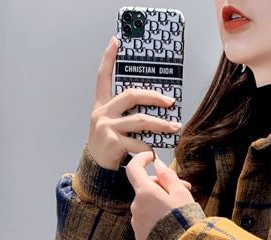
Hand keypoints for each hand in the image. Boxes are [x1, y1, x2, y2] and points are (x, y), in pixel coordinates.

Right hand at [87, 36, 182, 168]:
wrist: (96, 169)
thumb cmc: (109, 145)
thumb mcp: (112, 125)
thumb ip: (127, 114)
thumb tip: (155, 107)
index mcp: (102, 105)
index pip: (103, 76)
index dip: (108, 58)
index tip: (116, 40)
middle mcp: (102, 113)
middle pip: (131, 95)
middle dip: (153, 96)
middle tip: (170, 101)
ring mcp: (107, 127)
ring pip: (140, 120)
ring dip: (160, 124)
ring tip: (174, 127)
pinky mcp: (113, 143)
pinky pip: (139, 143)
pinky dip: (150, 148)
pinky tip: (155, 152)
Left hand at [124, 151, 196, 239]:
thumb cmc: (184, 220)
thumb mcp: (181, 193)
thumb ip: (167, 176)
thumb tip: (157, 164)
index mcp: (144, 193)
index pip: (133, 168)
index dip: (141, 159)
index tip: (151, 156)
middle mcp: (136, 206)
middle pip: (145, 189)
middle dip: (162, 186)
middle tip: (186, 188)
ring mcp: (136, 222)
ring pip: (147, 205)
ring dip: (160, 202)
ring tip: (180, 209)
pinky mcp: (140, 235)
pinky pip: (146, 220)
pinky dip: (156, 217)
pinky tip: (171, 222)